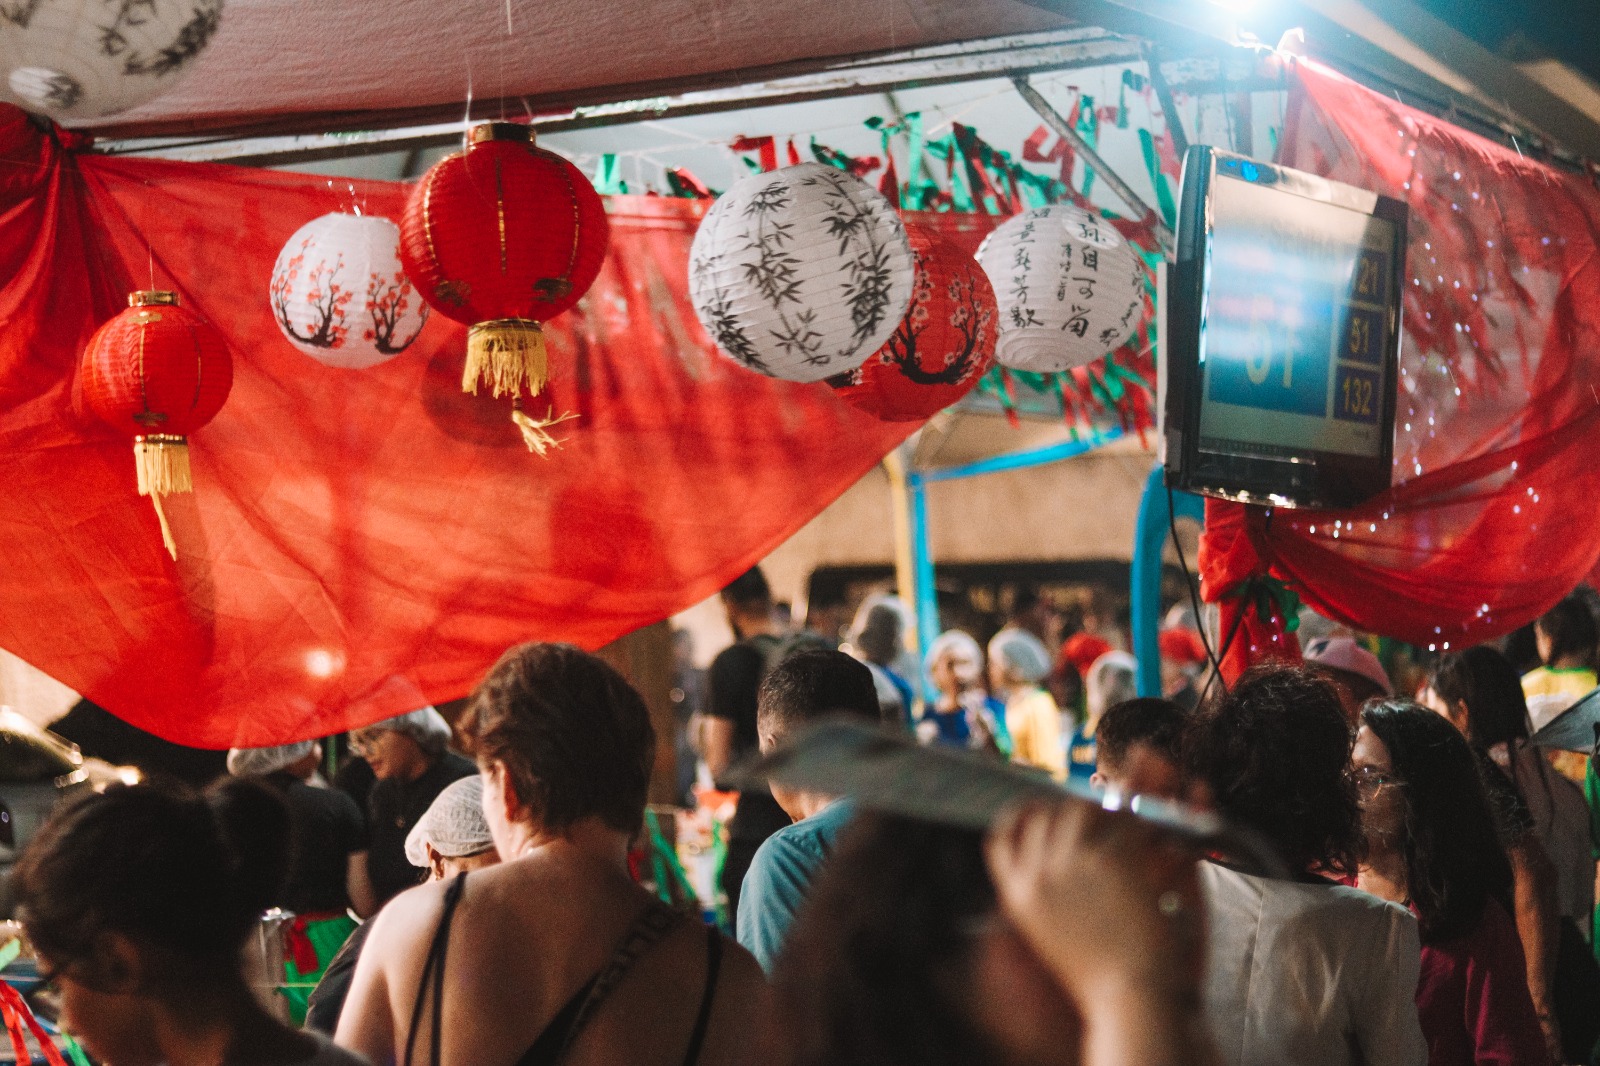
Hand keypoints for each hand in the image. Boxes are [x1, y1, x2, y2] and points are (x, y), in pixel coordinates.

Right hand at [985, 798, 1204, 1007]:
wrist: (1128, 996)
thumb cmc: (1098, 973)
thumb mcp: (1048, 934)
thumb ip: (1042, 893)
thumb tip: (1053, 856)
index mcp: (1018, 896)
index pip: (1000, 837)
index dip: (1016, 816)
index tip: (1037, 809)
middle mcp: (1037, 876)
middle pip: (1042, 815)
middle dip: (1067, 811)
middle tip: (1096, 818)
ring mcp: (1070, 864)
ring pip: (1078, 808)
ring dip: (1100, 812)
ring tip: (1121, 827)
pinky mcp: (1107, 859)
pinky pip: (1118, 822)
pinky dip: (1133, 823)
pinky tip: (1144, 836)